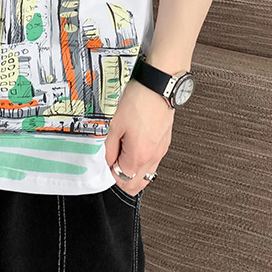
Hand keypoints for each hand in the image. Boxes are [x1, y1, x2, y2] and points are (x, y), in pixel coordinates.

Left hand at [104, 78, 174, 195]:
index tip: (106, 161)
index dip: (110, 172)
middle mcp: (153, 157)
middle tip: (112, 163)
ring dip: (133, 172)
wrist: (158, 86)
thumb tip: (108, 160)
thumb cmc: (139, 101)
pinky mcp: (164, 142)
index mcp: (139, 156)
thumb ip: (109, 147)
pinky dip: (143, 162)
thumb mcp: (115, 124)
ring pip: (147, 175)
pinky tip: (134, 147)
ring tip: (122, 154)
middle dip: (122, 178)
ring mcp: (161, 150)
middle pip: (137, 184)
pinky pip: (153, 162)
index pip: (122, 179)